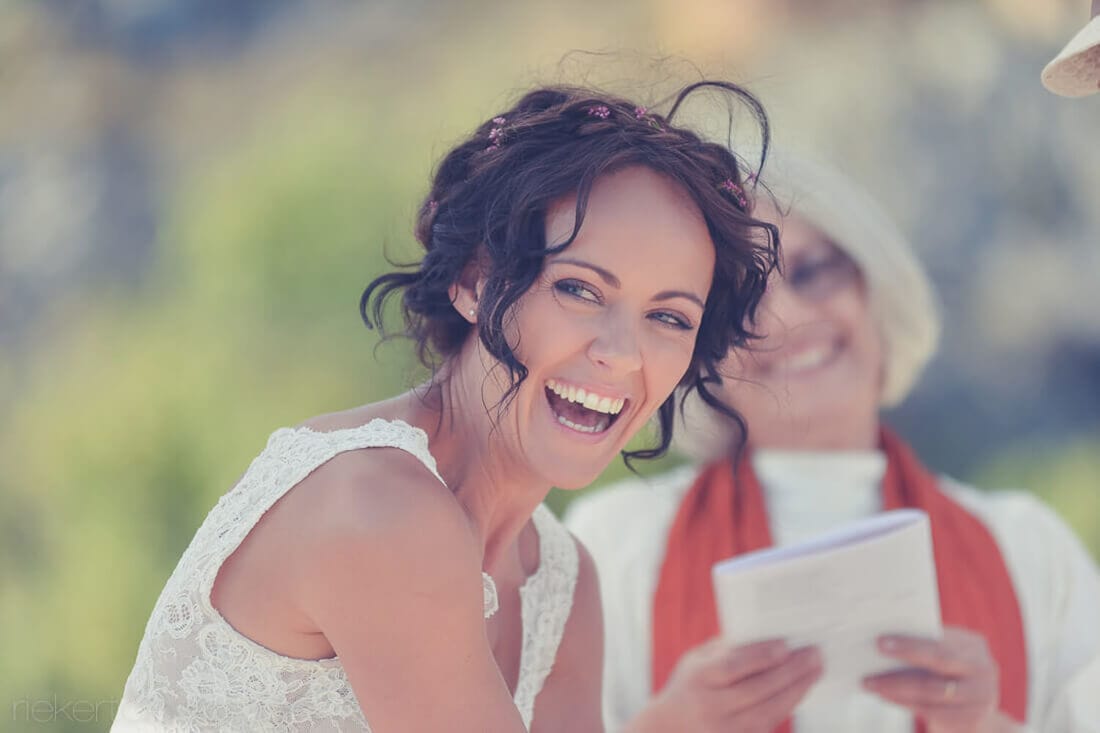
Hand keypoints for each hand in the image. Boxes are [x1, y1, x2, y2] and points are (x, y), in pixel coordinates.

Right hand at [627, 638, 821, 732]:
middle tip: (815, 654)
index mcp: (698, 677)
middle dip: (791, 671)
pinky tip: (801, 689)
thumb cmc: (689, 685)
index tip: (786, 645)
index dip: (761, 656)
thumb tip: (768, 634)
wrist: (670, 727)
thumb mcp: (696, 660)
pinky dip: (788, 705)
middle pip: (758, 690)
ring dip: (797, 689)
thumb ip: (726, 648)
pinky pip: (769, 724)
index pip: (733, 666)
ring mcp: (724, 729)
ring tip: (816, 670)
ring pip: (769, 711)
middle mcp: (710, 706)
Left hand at [862, 627, 1012, 732]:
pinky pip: (932, 711)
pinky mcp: (972, 720)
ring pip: (931, 690)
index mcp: (973, 645)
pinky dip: (904, 702)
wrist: (975, 711)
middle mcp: (984, 669)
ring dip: (895, 686)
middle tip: (873, 656)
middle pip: (939, 661)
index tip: (880, 641)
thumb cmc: (947, 673)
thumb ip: (924, 644)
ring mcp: (981, 697)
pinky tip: (884, 696)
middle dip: (904, 657)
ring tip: (869, 682)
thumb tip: (880, 636)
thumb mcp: (944, 654)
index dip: (910, 642)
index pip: (940, 641)